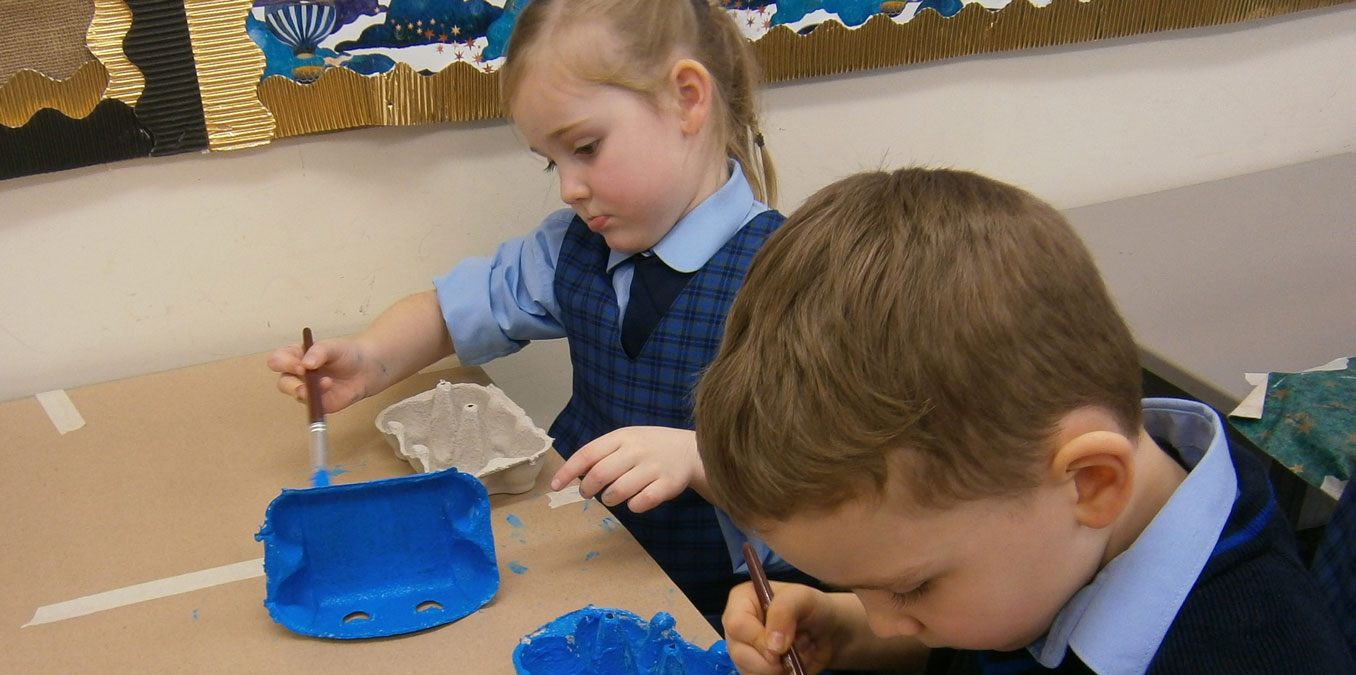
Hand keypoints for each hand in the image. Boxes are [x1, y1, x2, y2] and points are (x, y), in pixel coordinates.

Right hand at [266, 337, 375, 414]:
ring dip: (306, 390)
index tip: (300, 365)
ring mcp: (306, 389)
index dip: (284, 363)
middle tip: (306, 374)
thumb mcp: (333, 346)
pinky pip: (311, 404)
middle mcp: (296, 374)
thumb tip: (306, 363)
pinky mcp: (317, 402)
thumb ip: (319, 351)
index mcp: (295, 356)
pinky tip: (329, 387)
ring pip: (294, 394)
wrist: (366, 369)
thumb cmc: (346, 354)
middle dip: (292, 381)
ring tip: (325, 382)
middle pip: (282, 381)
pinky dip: (318, 398)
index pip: (278, 360)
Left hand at [549, 426, 703, 511]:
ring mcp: (654, 467)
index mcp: (622, 436)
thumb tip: (572, 473)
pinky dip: (632, 506)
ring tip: (612, 497)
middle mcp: (637, 450)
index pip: (588, 454)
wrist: (689, 450)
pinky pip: (641, 503)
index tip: (555, 485)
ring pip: (618, 491)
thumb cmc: (649, 447)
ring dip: (609, 499)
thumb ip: (601, 453)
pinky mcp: (668, 485)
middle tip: (588, 492)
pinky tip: (634, 501)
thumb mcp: (626, 440)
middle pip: (600, 474)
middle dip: (587, 488)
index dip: (568, 471)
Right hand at [722, 582, 837, 674]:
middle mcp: (737, 626)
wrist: (826, 632)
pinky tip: (789, 664)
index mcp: (741, 600)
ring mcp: (742, 649)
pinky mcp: (751, 668)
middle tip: (793, 651)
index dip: (758, 639)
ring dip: (777, 669)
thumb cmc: (813, 607)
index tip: (782, 647)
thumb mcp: (803, 597)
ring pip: (748, 670)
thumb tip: (772, 646)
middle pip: (739, 652)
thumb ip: (784, 611)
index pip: (736, 624)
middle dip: (770, 659)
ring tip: (794, 654)